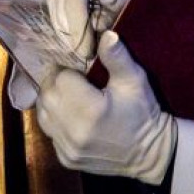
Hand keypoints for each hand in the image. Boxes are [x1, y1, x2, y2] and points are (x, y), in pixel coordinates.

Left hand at [36, 32, 176, 184]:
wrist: (150, 154)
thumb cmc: (142, 113)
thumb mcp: (134, 82)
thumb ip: (117, 57)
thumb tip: (106, 34)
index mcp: (90, 111)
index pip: (60, 78)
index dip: (67, 70)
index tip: (79, 71)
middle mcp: (74, 132)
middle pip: (47, 95)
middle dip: (56, 84)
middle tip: (72, 81)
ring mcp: (68, 148)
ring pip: (43, 114)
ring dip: (51, 101)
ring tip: (69, 96)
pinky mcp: (66, 159)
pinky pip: (49, 133)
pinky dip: (55, 122)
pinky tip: (71, 116)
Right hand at [41, 0, 164, 65]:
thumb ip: (113, 8)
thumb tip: (102, 34)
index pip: (73, 7)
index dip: (81, 34)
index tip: (89, 55)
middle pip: (60, 17)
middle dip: (74, 41)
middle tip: (89, 59)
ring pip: (56, 19)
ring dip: (69, 38)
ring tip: (85, 52)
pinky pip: (56, 15)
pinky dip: (67, 29)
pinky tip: (79, 40)